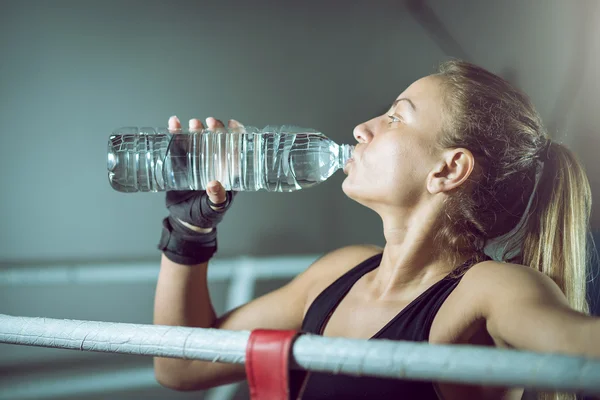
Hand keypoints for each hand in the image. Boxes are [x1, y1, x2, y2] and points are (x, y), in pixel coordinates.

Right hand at [165, 115, 241, 232]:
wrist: (185, 222)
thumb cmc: (205, 215)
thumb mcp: (214, 208)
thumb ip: (217, 198)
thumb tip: (214, 184)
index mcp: (227, 172)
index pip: (235, 149)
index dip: (236, 134)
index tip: (232, 124)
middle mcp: (213, 163)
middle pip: (217, 140)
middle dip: (215, 128)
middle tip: (210, 122)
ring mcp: (197, 161)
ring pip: (198, 139)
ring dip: (196, 129)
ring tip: (193, 124)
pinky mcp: (180, 163)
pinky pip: (179, 145)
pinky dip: (176, 133)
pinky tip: (173, 124)